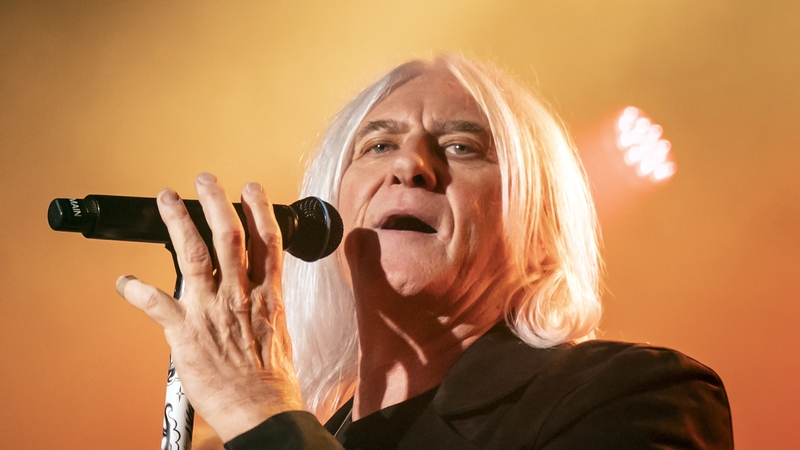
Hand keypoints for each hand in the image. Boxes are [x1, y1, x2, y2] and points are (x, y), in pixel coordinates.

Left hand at [115, 173, 301, 441]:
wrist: (261, 409)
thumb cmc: (271, 378)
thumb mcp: (279, 329)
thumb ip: (265, 302)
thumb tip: (258, 288)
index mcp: (267, 294)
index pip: (267, 241)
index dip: (259, 210)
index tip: (251, 189)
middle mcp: (239, 295)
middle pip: (229, 237)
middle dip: (216, 202)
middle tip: (205, 180)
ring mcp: (211, 310)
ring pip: (194, 255)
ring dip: (178, 222)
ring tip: (167, 198)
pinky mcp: (186, 331)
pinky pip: (156, 303)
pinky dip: (136, 290)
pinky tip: (124, 280)